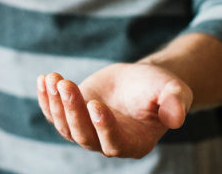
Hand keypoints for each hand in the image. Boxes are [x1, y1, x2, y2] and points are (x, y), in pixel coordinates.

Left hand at [36, 63, 191, 157]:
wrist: (142, 80)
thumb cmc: (161, 88)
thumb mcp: (174, 91)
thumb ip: (176, 103)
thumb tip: (177, 118)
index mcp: (134, 143)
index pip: (113, 143)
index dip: (102, 126)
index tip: (95, 103)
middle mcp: (107, 143)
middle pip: (84, 135)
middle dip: (72, 110)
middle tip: (66, 84)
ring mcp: (87, 131)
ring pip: (65, 126)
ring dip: (56, 103)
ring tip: (53, 79)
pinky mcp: (73, 116)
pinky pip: (54, 114)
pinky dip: (46, 99)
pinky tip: (43, 79)